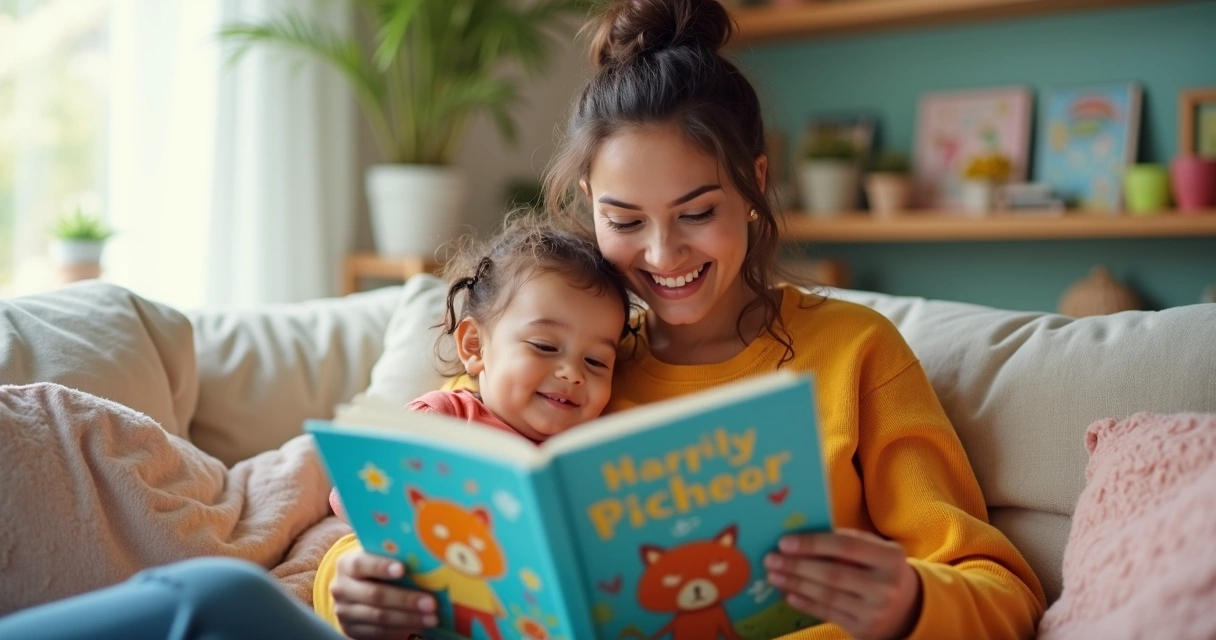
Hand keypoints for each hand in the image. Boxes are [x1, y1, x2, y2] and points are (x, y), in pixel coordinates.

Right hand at [331, 551, 438, 638]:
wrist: (354, 588)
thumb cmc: (375, 567)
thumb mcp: (377, 558)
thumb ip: (393, 558)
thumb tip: (426, 562)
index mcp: (346, 564)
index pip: (362, 564)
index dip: (382, 567)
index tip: (403, 569)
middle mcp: (341, 588)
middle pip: (375, 595)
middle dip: (406, 600)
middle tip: (431, 603)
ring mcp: (344, 611)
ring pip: (379, 617)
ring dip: (409, 618)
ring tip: (431, 618)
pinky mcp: (351, 629)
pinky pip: (378, 632)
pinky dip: (401, 630)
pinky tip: (418, 626)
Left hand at [764, 529, 921, 639]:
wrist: (909, 609)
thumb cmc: (882, 570)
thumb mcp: (877, 552)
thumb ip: (848, 541)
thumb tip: (802, 533)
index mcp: (890, 557)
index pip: (846, 546)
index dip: (813, 544)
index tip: (784, 542)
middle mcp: (885, 585)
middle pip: (833, 574)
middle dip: (797, 566)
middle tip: (771, 559)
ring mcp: (875, 611)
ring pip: (827, 595)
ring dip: (795, 584)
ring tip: (773, 575)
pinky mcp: (864, 629)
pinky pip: (828, 613)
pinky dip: (805, 603)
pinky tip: (788, 594)